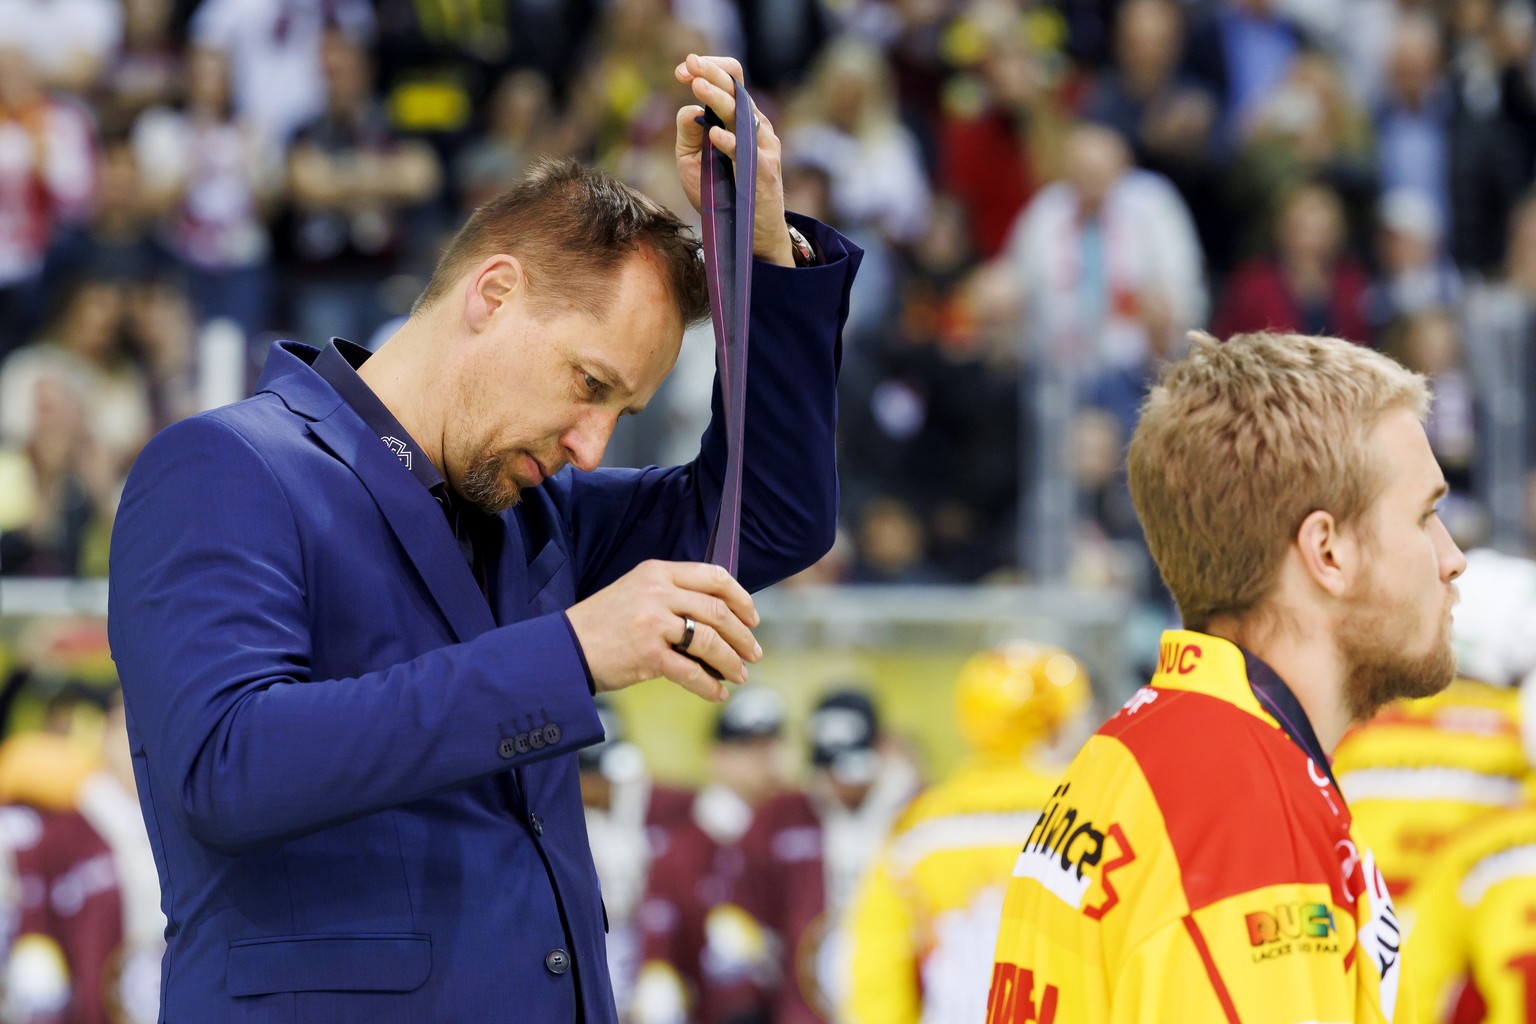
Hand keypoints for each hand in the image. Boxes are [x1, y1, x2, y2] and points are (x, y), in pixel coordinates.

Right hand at [566, 560, 762, 701]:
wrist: (564, 648)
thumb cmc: (603, 624)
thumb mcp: (636, 592)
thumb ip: (673, 595)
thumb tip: (720, 617)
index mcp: (657, 572)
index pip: (714, 576)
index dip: (741, 598)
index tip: (752, 617)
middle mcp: (657, 592)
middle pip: (717, 610)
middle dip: (742, 635)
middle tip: (753, 652)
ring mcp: (652, 623)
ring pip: (709, 641)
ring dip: (731, 661)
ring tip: (740, 675)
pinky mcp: (648, 655)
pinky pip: (691, 671)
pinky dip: (709, 685)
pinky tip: (717, 693)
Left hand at [674, 54, 793, 266]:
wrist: (747, 234)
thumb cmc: (722, 195)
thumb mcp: (693, 161)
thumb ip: (688, 134)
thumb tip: (688, 109)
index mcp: (738, 121)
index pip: (730, 82)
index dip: (708, 70)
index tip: (682, 70)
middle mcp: (753, 128)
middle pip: (737, 89)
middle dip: (712, 73)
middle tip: (690, 64)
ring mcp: (762, 148)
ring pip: (742, 114)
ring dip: (719, 98)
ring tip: (697, 86)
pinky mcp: (763, 172)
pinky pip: (747, 152)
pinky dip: (730, 142)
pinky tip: (714, 134)